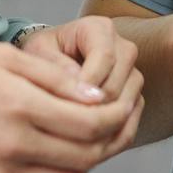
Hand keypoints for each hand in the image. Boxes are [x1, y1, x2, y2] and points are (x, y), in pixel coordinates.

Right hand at [0, 42, 137, 172]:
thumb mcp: (7, 58)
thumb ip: (57, 80)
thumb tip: (101, 100)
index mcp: (20, 107)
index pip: (92, 125)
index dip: (118, 115)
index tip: (124, 102)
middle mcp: (12, 148)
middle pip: (87, 158)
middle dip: (110, 139)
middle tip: (114, 120)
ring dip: (84, 164)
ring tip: (80, 137)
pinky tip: (49, 155)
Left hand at [15, 17, 144, 162]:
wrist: (51, 64)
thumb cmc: (42, 55)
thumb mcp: (38, 53)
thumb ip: (55, 66)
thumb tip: (79, 85)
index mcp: (100, 29)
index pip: (104, 57)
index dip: (86, 85)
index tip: (62, 105)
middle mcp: (123, 48)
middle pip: (118, 84)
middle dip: (91, 108)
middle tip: (63, 126)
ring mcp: (132, 73)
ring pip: (127, 104)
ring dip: (102, 122)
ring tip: (71, 134)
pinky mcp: (134, 96)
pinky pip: (131, 119)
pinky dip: (111, 134)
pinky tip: (86, 143)